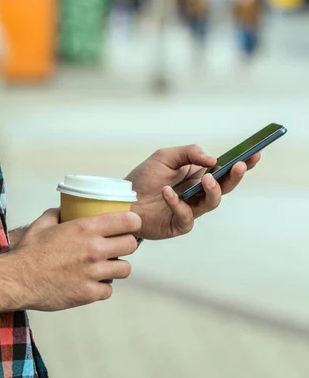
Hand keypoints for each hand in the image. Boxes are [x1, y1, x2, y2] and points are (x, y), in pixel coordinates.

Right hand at [7, 209, 140, 311]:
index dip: (133, 222)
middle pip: (131, 245)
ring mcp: (93, 273)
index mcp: (85, 229)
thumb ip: (56, 214)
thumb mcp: (41, 224)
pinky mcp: (88, 293)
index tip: (131, 225)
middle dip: (126, 244)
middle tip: (117, 246)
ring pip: (125, 269)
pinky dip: (102, 287)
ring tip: (106, 266)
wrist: (16, 279)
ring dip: (117, 267)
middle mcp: (94, 249)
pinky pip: (108, 290)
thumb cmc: (28, 252)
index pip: (127, 221)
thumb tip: (64, 209)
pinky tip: (92, 283)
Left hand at [126, 145, 260, 239]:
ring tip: (205, 178)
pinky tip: (167, 192)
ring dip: (212, 189)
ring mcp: (190, 210)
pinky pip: (186, 215)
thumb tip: (213, 159)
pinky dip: (177, 203)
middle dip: (234, 177)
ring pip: (212, 202)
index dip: (242, 164)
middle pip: (225, 187)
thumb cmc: (143, 178)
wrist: (122, 200)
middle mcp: (198, 193)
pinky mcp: (179, 224)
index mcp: (198, 176)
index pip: (224, 170)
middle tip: (238, 166)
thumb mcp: (165, 157)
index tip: (254, 154)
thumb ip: (189, 153)